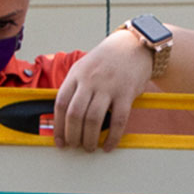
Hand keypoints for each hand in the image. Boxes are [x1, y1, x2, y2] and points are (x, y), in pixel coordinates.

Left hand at [50, 30, 155, 150]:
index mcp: (76, 75)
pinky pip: (118, 120)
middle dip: (72, 135)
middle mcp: (90, 80)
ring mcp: (108, 86)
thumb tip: (62, 119)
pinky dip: (112, 137)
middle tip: (75, 146)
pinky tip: (108, 146)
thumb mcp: (83, 67)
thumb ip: (73, 88)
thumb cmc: (106, 61)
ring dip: (89, 139)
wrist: (135, 45)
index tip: (59, 142)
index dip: (58, 127)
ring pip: (93, 119)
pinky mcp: (127, 93)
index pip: (61, 104)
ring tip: (89, 148)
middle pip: (75, 114)